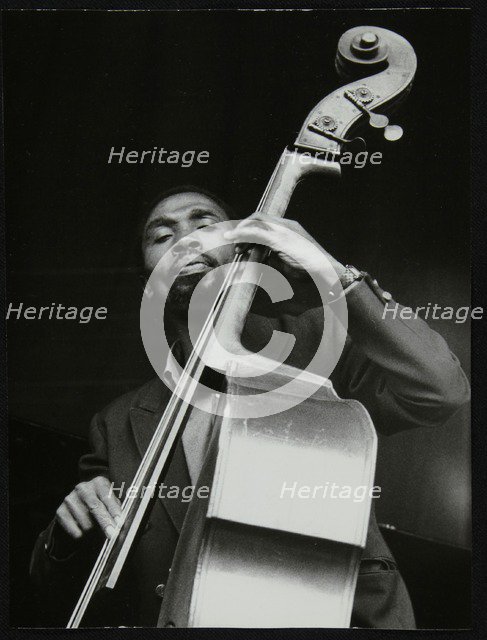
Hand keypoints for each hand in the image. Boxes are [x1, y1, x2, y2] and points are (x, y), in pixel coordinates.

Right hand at [55, 475, 121, 540]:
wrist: (79, 502)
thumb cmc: (101, 502)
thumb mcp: (110, 501)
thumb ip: (116, 509)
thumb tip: (121, 523)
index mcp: (98, 483)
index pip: (107, 497)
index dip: (114, 511)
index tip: (119, 522)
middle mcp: (83, 488)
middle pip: (95, 508)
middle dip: (105, 522)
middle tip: (112, 535)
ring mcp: (70, 499)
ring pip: (86, 523)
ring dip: (93, 531)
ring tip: (95, 528)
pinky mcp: (60, 511)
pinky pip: (75, 530)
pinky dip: (81, 535)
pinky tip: (83, 530)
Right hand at [223, 213, 345, 283]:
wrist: (322, 275)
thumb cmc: (305, 255)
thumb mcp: (278, 241)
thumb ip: (257, 234)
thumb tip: (235, 232)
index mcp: (283, 225)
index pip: (258, 219)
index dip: (243, 226)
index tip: (232, 237)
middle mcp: (281, 234)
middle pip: (257, 232)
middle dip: (244, 239)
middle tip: (236, 249)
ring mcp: (282, 248)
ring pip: (260, 245)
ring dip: (249, 250)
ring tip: (241, 257)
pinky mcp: (282, 262)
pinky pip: (265, 259)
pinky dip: (256, 261)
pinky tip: (252, 266)